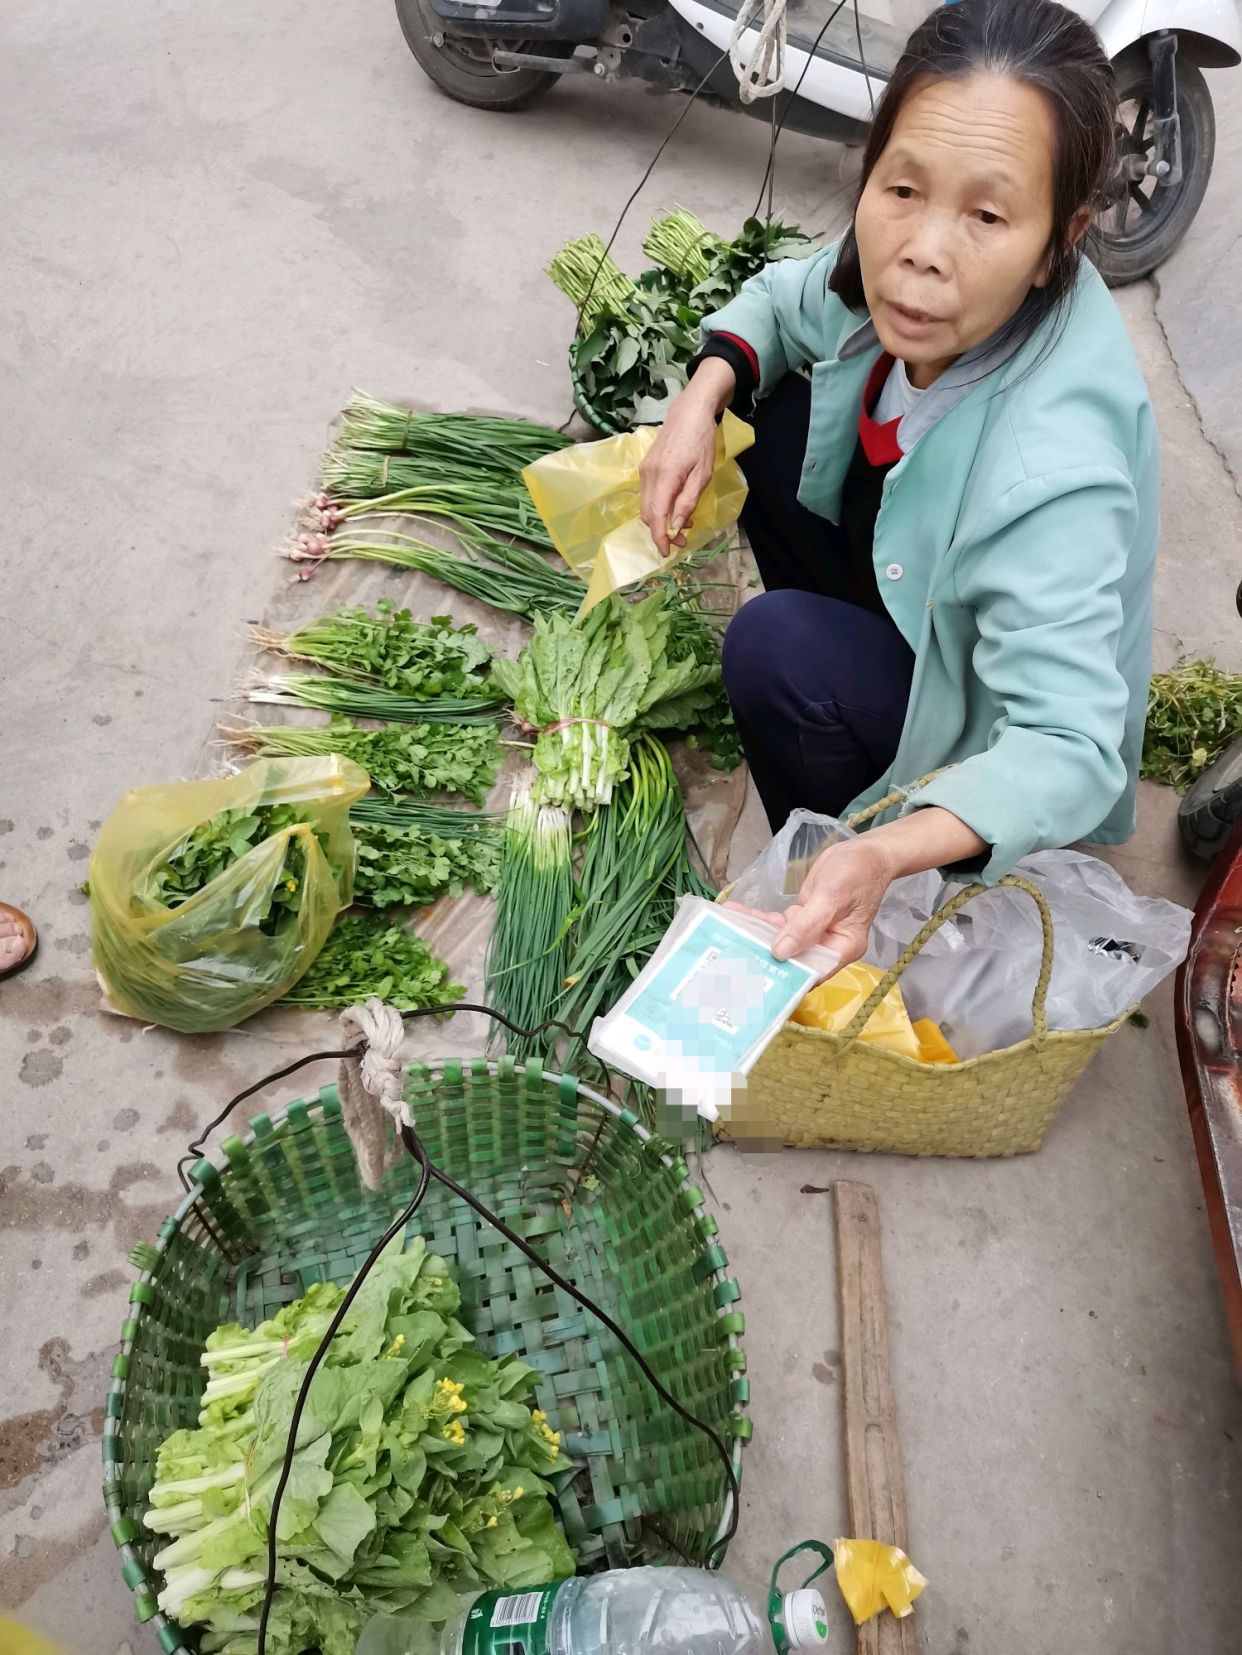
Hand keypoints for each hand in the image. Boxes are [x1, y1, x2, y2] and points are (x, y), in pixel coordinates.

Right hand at [638, 364, 732, 556]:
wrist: (688, 412)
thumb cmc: (701, 440)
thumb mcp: (703, 474)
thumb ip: (688, 500)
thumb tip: (677, 525)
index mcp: (665, 476)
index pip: (655, 515)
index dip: (659, 537)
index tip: (667, 552)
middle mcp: (648, 475)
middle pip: (647, 514)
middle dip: (662, 532)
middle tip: (683, 539)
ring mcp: (644, 471)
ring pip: (646, 506)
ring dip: (661, 520)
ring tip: (685, 522)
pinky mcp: (645, 468)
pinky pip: (648, 495)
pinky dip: (659, 507)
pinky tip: (676, 505)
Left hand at [730, 835, 896, 967]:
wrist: (864, 851)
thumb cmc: (857, 873)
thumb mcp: (832, 898)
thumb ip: (807, 926)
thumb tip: (779, 953)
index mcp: (841, 948)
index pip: (811, 971)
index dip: (785, 977)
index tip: (755, 978)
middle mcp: (826, 944)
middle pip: (792, 958)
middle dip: (763, 955)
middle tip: (732, 955)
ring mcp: (813, 932)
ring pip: (780, 939)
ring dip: (755, 933)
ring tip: (726, 930)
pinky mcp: (802, 918)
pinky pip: (778, 923)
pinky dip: (759, 918)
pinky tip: (736, 913)